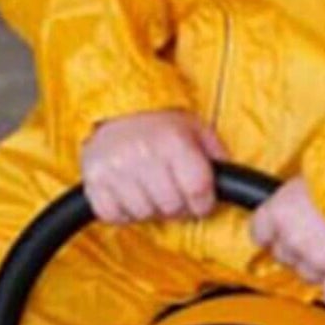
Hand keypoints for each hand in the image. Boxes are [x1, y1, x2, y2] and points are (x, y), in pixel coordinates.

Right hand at [80, 111, 228, 224]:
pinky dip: (123, 212)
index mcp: (173, 141)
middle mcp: (143, 153)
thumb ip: (216, 154)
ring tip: (150, 191)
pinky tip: (129, 195)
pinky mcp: (93, 180)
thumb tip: (231, 182)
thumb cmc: (160, 124)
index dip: (203, 203)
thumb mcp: (195, 129)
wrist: (115, 110)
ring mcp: (115, 168)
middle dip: (177, 207)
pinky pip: (113, 215)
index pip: (198, 190)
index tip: (201, 201)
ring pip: (143, 214)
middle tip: (173, 195)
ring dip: (150, 210)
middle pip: (171, 207)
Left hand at [249, 177, 324, 302]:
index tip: (282, 232)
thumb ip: (301, 198)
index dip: (274, 234)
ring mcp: (316, 258)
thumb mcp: (315, 176)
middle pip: (284, 255)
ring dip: (322, 266)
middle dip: (300, 249)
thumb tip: (301, 206)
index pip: (260, 232)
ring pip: (309, 274)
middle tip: (320, 236)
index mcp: (280, 209)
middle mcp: (292, 236)